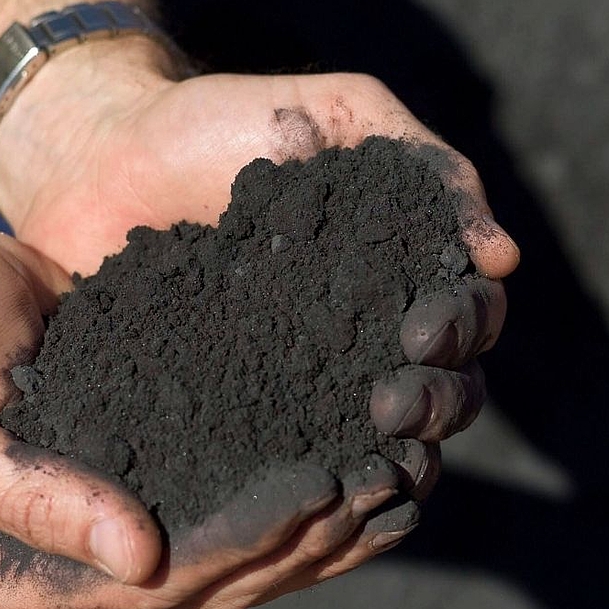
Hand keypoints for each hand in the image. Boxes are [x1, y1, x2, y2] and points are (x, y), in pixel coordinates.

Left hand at [0, 58, 516, 584]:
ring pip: (384, 439)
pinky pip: (296, 458)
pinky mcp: (240, 413)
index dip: (462, 330)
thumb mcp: (342, 115)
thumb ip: (426, 167)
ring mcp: (305, 380)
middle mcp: (366, 335)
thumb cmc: (223, 123)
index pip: (469, 316)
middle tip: (391, 403)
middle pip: (442, 392)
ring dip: (393, 456)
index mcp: (400, 270)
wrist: (103, 154)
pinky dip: (323, 482)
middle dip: (434, 404)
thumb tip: (505, 258)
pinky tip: (321, 494)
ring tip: (368, 459)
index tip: (421, 331)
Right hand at [0, 202, 421, 608]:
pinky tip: (354, 449)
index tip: (325, 489)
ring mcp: (109, 534)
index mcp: (12, 584)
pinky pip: (231, 495)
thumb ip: (27, 498)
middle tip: (385, 482)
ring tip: (395, 475)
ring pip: (238, 553)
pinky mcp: (143, 478)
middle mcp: (72, 574)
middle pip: (213, 583)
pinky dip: (294, 482)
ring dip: (321, 525)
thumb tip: (140, 558)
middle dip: (307, 540)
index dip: (248, 544)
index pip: (158, 588)